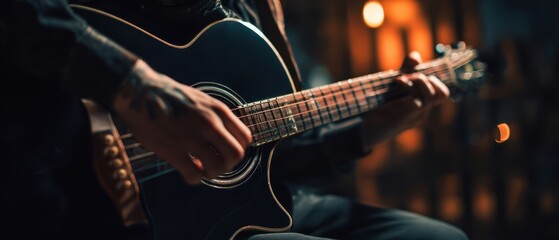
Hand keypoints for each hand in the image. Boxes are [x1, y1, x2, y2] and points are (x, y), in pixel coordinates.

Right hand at [112, 60, 251, 183]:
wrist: (141, 93)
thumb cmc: (171, 97)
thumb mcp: (202, 100)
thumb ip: (216, 117)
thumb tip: (226, 137)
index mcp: (218, 110)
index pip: (245, 137)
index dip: (238, 149)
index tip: (226, 151)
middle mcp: (209, 124)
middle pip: (236, 155)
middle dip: (228, 164)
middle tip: (216, 164)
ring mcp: (191, 137)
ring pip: (217, 167)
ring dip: (211, 173)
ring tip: (202, 169)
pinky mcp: (173, 150)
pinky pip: (194, 174)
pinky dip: (194, 178)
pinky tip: (189, 172)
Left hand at [360, 51, 449, 149]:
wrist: (364, 129)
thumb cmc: (380, 107)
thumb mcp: (395, 85)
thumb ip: (406, 70)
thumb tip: (416, 55)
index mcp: (423, 105)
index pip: (442, 93)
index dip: (435, 79)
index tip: (415, 71)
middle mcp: (422, 112)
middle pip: (441, 94)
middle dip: (425, 79)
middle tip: (405, 76)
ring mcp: (413, 118)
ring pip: (429, 98)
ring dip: (416, 83)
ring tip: (399, 80)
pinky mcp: (401, 120)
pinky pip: (415, 104)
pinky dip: (407, 90)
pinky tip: (393, 85)